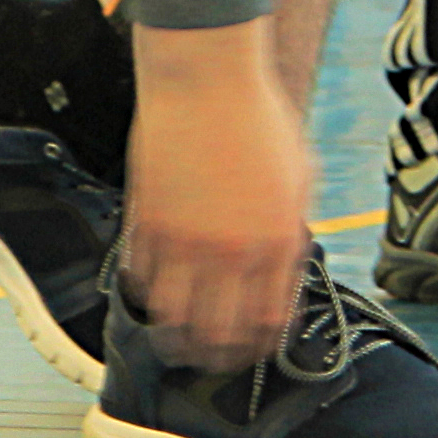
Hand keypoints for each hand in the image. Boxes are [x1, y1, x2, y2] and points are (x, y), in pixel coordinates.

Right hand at [118, 22, 312, 370]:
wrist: (207, 80)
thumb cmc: (258, 119)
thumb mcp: (298, 178)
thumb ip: (289, 230)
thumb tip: (284, 269)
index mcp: (279, 241)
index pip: (268, 322)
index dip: (259, 345)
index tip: (253, 347)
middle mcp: (232, 251)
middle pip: (219, 334)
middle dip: (217, 356)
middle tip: (212, 358)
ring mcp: (184, 241)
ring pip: (172, 318)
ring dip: (175, 335)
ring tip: (177, 338)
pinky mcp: (145, 224)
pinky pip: (140, 280)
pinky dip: (146, 292)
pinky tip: (154, 288)